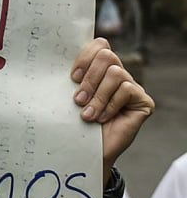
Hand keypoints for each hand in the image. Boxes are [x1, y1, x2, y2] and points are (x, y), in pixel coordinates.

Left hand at [70, 38, 153, 172]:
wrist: (85, 152)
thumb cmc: (73, 125)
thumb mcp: (67, 99)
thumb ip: (70, 80)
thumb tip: (53, 62)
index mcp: (98, 70)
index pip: (99, 45)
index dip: (85, 57)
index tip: (72, 78)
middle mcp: (117, 75)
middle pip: (106, 55)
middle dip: (89, 78)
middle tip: (78, 100)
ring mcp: (132, 87)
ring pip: (115, 73)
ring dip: (97, 96)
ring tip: (87, 115)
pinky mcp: (143, 101)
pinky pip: (126, 90)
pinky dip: (110, 105)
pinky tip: (102, 119)